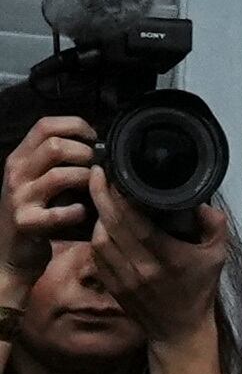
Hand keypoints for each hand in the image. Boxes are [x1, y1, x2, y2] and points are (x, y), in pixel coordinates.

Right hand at [4, 116, 95, 243]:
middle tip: (95, 166)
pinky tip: (81, 212)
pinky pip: (59, 212)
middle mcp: (16, 173)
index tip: (93, 138)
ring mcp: (18, 197)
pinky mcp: (25, 222)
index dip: (75, 125)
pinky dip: (77, 212)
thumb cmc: (36, 207)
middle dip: (84, 153)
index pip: (45, 125)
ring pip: (60, 175)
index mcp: (20, 157)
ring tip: (92, 188)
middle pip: (54, 146)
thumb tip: (97, 142)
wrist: (12, 248)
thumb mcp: (39, 176)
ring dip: (85, 180)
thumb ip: (58, 157)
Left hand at [86, 173, 227, 346]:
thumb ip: (214, 224)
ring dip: (98, 217)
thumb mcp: (218, 255)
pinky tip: (103, 225)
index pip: (135, 223)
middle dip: (100, 197)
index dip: (119, 197)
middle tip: (97, 174)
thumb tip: (200, 203)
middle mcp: (141, 268)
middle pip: (110, 227)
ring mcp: (122, 279)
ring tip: (104, 198)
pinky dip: (97, 236)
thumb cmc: (199, 289)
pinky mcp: (112, 286)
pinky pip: (96, 256)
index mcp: (168, 258)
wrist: (179, 329)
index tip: (114, 175)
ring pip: (99, 241)